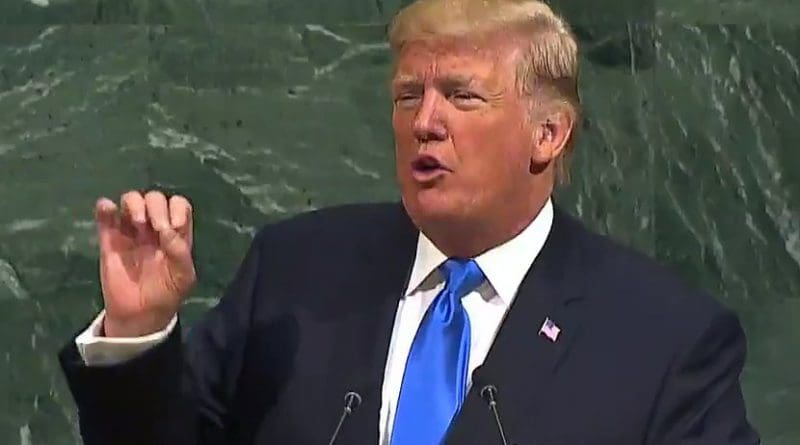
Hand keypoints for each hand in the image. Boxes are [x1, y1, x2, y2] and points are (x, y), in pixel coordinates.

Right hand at [95, 190, 195, 336]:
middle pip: (155, 198)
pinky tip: (109, 210)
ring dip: (134, 204)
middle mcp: (154, 228)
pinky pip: (105, 215)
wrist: (139, 316)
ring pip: (131, 200)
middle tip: (156, 228)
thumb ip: (180, 252)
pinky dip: (105, 207)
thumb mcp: (183, 277)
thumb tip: (169, 229)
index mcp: (175, 234)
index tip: (174, 227)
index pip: (178, 205)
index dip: (177, 209)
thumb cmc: (166, 294)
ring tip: (137, 224)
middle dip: (156, 206)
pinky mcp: (109, 239)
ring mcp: (130, 231)